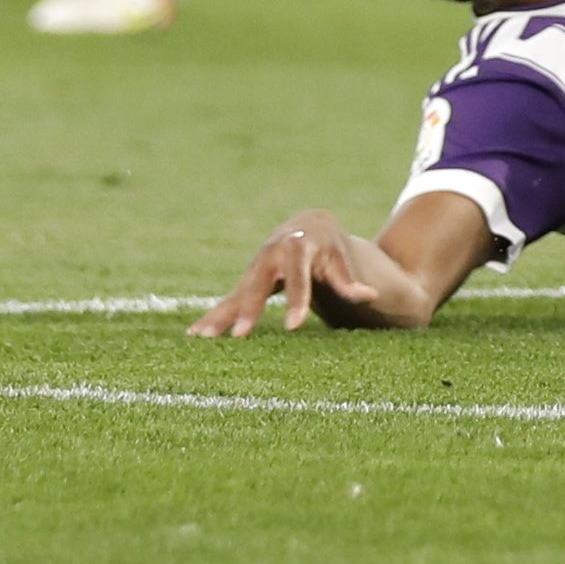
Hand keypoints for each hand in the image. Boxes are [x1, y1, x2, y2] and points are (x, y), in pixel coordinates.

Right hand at [192, 210, 369, 336]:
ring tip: (201, 338)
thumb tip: (370, 297)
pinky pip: (228, 300)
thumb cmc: (328, 247)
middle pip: (259, 285)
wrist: (307, 226)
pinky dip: (213, 316)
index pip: (298, 278)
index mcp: (297, 248)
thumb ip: (350, 280)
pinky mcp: (246, 281)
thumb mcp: (340, 259)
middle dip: (249, 310)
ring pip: (236, 293)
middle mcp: (270, 256)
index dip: (297, 301)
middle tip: (240, 335)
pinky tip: (194, 335)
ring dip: (219, 315)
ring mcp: (255, 268)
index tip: (294, 326)